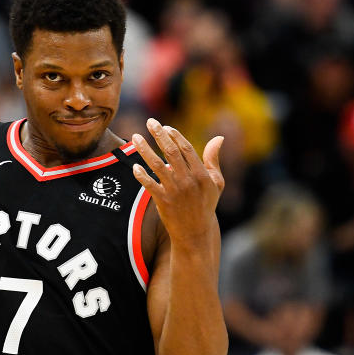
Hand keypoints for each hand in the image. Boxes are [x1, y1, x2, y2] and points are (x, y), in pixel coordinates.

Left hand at [131, 118, 224, 249]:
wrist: (196, 232)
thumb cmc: (206, 204)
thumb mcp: (216, 182)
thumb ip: (213, 159)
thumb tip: (219, 138)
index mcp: (202, 174)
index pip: (186, 149)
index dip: (175, 136)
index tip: (164, 126)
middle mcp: (188, 180)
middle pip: (171, 152)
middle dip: (159, 135)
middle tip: (150, 122)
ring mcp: (175, 191)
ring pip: (157, 165)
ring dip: (145, 150)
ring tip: (135, 137)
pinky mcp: (164, 202)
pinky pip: (150, 185)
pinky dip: (142, 176)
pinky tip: (134, 166)